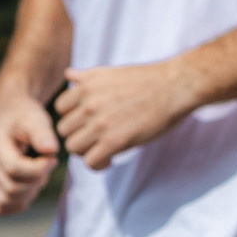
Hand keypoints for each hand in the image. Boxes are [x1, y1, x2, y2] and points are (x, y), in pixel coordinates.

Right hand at [0, 85, 59, 214]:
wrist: (9, 113)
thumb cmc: (24, 115)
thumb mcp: (36, 117)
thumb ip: (43, 133)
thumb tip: (51, 150)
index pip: (14, 169)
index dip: (38, 169)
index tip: (52, 158)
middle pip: (11, 188)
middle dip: (37, 181)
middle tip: (48, 165)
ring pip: (5, 201)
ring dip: (29, 193)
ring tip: (40, 174)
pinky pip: (1, 206)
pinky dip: (19, 202)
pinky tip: (32, 186)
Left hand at [55, 59, 196, 169]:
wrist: (176, 86)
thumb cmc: (148, 79)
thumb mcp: (112, 72)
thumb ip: (87, 77)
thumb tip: (68, 74)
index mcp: (86, 85)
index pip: (60, 109)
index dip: (73, 117)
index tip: (88, 122)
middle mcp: (89, 103)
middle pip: (64, 130)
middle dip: (79, 135)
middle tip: (96, 139)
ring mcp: (100, 123)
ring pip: (74, 148)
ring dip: (87, 151)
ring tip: (103, 150)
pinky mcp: (114, 141)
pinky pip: (91, 162)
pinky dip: (98, 164)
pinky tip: (110, 159)